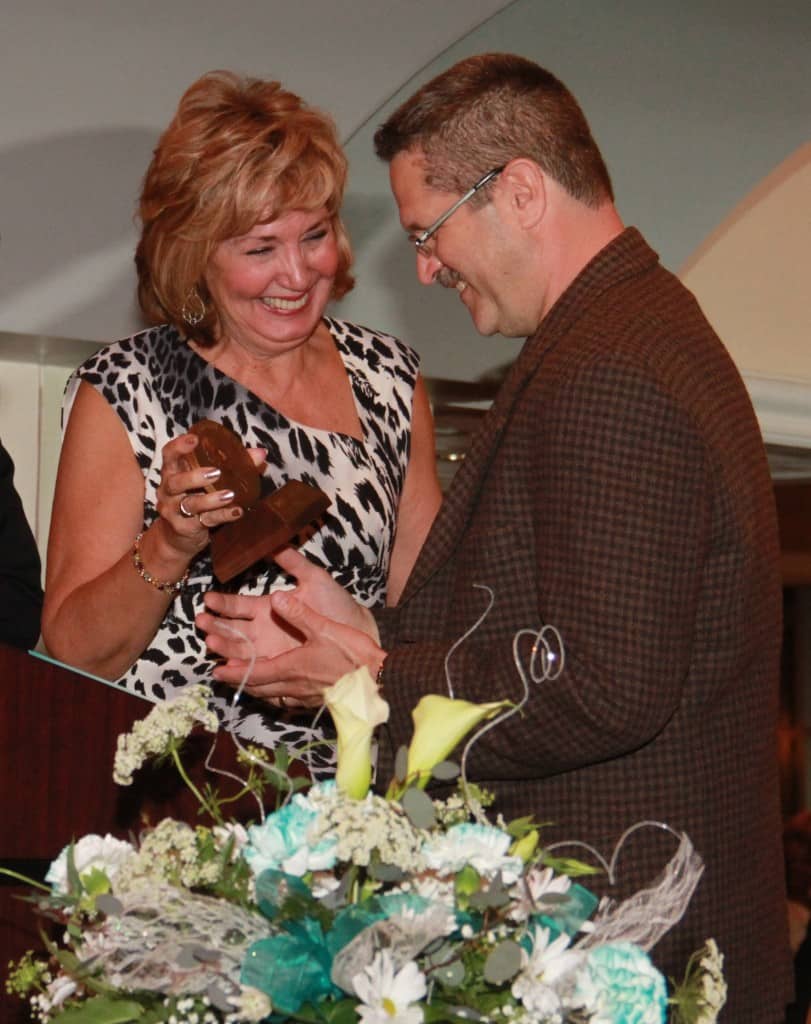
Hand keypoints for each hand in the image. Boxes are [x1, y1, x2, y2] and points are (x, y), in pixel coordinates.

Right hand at [155, 433, 264, 555]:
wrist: (177, 537)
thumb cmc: (195, 499)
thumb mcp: (207, 481)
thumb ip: (233, 465)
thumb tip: (260, 454)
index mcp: (173, 473)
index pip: (169, 455)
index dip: (179, 446)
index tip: (195, 439)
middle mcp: (168, 491)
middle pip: (176, 482)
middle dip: (194, 476)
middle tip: (216, 472)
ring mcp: (174, 511)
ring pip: (191, 504)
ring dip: (211, 499)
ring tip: (230, 495)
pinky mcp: (184, 528)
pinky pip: (205, 521)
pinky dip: (222, 516)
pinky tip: (236, 512)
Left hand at [200, 588, 384, 707]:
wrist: (377, 681)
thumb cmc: (352, 655)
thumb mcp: (324, 628)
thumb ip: (299, 613)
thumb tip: (276, 596)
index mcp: (290, 667)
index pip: (253, 672)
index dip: (233, 671)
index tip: (215, 670)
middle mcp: (292, 685)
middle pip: (258, 686)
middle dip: (238, 679)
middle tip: (221, 674)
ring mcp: (304, 696)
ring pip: (272, 694)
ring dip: (255, 688)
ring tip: (244, 682)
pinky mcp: (315, 700)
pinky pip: (286, 699)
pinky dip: (274, 694)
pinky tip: (278, 691)